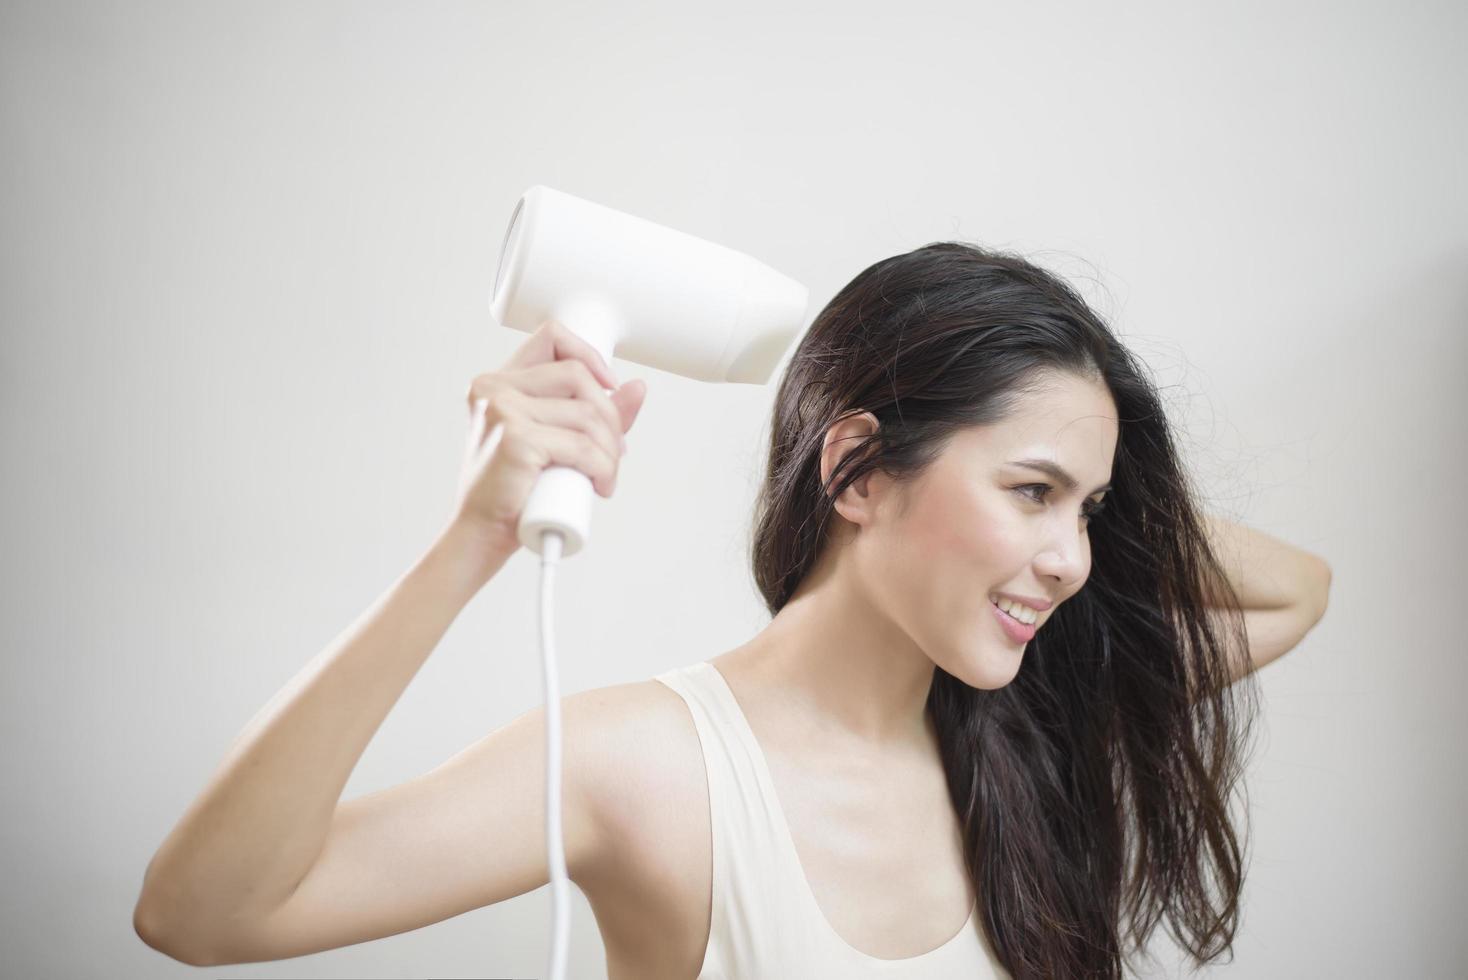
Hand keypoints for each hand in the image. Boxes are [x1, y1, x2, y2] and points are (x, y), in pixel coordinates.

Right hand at [452, 319, 646, 553]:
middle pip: (578, 376)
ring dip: (610, 449)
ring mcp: (501, 410)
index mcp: (497, 383)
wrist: (480, 535)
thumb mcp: (552, 442)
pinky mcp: (516, 438)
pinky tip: (600, 484)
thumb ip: (592, 414)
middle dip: (609, 416)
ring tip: (605, 475)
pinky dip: (603, 468)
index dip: (589, 355)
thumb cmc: (511, 492)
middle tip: (614, 451)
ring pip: (585, 414)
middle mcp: (493, 388)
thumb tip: (636, 388)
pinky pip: (582, 446)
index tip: (609, 387)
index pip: (551, 337)